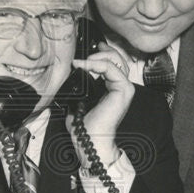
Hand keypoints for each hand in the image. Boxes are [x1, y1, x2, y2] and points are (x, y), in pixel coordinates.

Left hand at [67, 43, 134, 168]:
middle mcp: (121, 87)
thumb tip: (68, 77)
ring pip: (116, 60)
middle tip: (87, 51)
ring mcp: (125, 88)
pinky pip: (111, 68)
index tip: (85, 54)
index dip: (101, 55)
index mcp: (113, 89)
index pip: (113, 65)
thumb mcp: (78, 103)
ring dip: (97, 56)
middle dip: (102, 51)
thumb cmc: (85, 128)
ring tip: (82, 61)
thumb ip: (78, 89)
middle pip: (118, 58)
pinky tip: (84, 65)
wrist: (90, 141)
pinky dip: (96, 64)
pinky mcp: (124, 90)